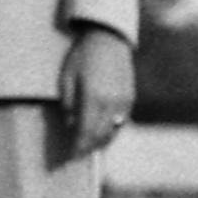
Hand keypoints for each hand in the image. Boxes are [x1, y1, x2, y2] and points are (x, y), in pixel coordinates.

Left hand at [61, 24, 134, 156]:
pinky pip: (121, 122)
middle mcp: (111, 104)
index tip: (70, 157)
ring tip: (88, 148)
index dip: (78, 147)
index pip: (85, 132)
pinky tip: (102, 133)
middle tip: (77, 156)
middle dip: (88, 148)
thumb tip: (70, 126)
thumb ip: (68, 104)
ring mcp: (123, 102)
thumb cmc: (81, 57)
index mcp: (93, 99)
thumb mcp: (66, 78)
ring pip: (113, 132)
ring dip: (101, 142)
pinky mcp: (130, 99)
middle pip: (100, 135)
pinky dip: (111, 131)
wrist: (108, 39)